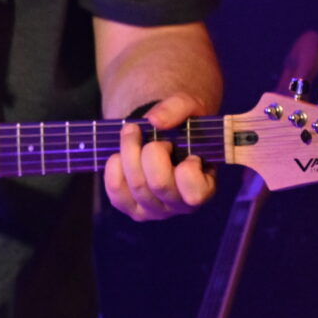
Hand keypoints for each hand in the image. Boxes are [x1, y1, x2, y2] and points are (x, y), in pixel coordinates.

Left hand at [104, 98, 217, 221]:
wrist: (160, 134)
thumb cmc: (180, 125)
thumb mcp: (187, 107)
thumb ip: (176, 108)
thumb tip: (155, 121)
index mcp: (204, 188)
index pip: (195, 192)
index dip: (187, 168)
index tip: (187, 151)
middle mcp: (181, 206)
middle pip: (159, 184)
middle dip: (151, 151)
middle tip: (153, 138)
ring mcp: (155, 210)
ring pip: (136, 186)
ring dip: (129, 152)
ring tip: (132, 135)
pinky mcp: (131, 207)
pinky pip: (116, 191)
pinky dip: (113, 168)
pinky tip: (120, 155)